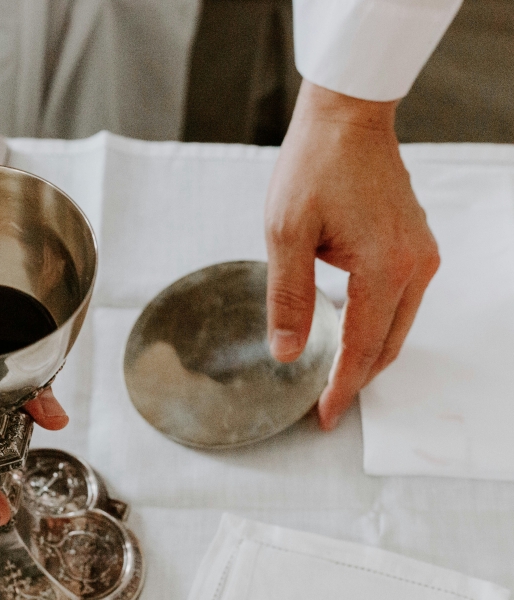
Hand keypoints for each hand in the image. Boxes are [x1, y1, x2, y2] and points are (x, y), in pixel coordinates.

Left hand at [264, 80, 439, 429]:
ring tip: (334, 374)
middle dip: (358, 377)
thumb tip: (289, 352)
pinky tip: (349, 329)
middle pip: (387, 343)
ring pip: (397, 324)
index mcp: (385, 268)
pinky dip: (376, 323)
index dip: (342, 387)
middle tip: (326, 404)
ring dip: (368, 352)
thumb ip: (290, 298)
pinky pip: (399, 299)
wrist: (346, 118)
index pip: (363, 347)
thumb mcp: (286, 234)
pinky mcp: (415, 244)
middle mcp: (415, 265)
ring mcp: (421, 253)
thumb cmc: (314, 166)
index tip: (324, 416)